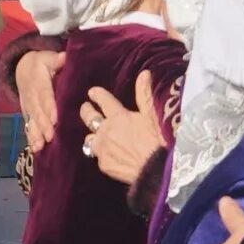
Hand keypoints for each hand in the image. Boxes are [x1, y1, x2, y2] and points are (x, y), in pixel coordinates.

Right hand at [15, 48, 64, 154]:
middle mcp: (31, 96)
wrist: (21, 68)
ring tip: (40, 147)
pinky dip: (31, 138)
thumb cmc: (40, 63)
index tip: (55, 118)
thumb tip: (63, 57)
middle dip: (43, 125)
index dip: (49, 107)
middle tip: (50, 137)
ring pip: (32, 121)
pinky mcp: (27, 114)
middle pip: (38, 112)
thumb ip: (55, 60)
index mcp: (38, 82)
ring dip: (35, 134)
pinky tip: (35, 149)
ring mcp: (28, 107)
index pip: (44, 96)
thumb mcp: (47, 57)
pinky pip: (28, 126)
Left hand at [80, 71, 169, 186]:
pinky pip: (98, 157)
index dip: (96, 94)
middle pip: (88, 117)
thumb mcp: (153, 116)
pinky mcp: (103, 165)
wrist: (155, 169)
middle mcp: (105, 131)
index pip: (102, 100)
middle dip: (86, 111)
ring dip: (93, 136)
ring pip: (89, 139)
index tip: (92, 92)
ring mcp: (102, 149)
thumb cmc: (157, 141)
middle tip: (85, 108)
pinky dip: (102, 154)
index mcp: (118, 116)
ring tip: (96, 137)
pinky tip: (109, 155)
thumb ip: (145, 94)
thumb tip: (144, 73)